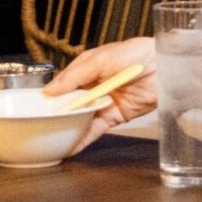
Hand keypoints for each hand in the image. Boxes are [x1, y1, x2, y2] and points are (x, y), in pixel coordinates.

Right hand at [43, 37, 158, 151]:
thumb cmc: (135, 54)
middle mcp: (93, 86)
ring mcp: (103, 102)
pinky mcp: (115, 116)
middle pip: (70, 103)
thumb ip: (75, 76)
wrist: (164, 67)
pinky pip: (96, 129)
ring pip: (81, 117)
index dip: (51, 96)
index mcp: (86, 68)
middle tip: (41, 126)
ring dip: (68, 128)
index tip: (37, 108)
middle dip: (57, 114)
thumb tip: (50, 90)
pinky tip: (71, 147)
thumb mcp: (99, 59)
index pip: (63, 84)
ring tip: (51, 140)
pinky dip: (84, 138)